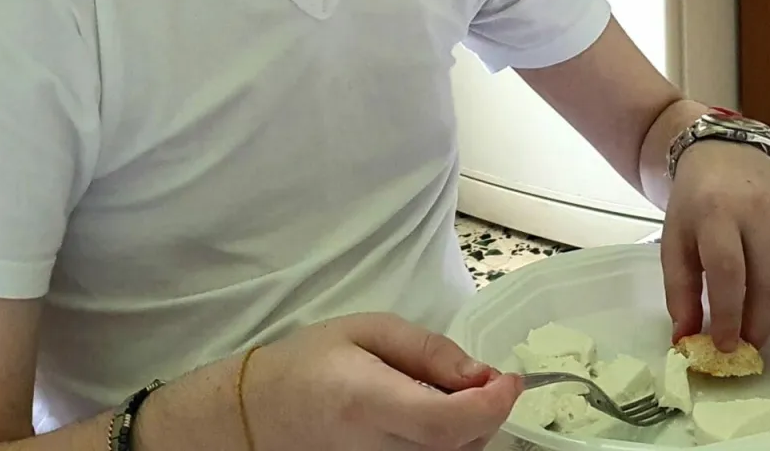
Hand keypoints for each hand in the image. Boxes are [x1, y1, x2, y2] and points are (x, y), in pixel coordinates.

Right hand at [241, 312, 523, 450]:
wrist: (259, 412)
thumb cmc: (311, 362)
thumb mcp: (367, 330)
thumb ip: (428, 350)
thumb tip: (481, 375)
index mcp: (368, 402)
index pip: (446, 421)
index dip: (491, 405)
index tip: (509, 379)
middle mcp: (375, 449)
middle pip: (459, 447)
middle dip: (488, 413)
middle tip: (485, 380)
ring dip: (472, 430)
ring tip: (453, 397)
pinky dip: (450, 444)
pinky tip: (438, 419)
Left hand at [662, 141, 769, 350]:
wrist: (724, 153)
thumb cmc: (694, 203)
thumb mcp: (674, 242)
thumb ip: (679, 291)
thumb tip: (685, 340)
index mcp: (717, 213)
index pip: (728, 274)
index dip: (729, 316)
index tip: (724, 345)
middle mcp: (759, 209)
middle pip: (769, 282)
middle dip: (759, 325)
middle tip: (747, 345)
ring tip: (760, 327)